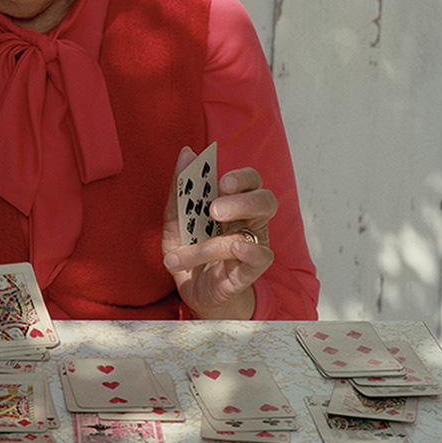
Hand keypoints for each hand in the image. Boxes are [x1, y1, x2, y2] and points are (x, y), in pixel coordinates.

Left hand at [162, 147, 277, 318]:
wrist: (190, 289)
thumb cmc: (188, 249)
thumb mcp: (176, 219)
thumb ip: (180, 189)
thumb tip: (187, 153)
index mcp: (233, 203)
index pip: (250, 181)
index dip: (241, 177)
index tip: (221, 181)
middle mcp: (249, 221)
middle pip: (265, 200)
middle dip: (241, 201)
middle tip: (214, 208)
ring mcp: (252, 244)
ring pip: (255, 230)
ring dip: (220, 238)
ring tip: (196, 243)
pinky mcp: (250, 270)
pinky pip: (261, 257)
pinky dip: (249, 251)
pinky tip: (235, 249)